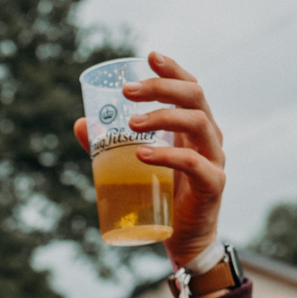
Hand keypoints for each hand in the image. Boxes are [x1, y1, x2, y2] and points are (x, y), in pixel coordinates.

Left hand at [72, 52, 223, 267]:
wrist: (185, 241)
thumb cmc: (163, 197)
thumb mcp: (137, 165)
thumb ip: (111, 145)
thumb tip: (82, 124)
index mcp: (195, 127)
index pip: (190, 87)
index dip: (173, 69)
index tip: (149, 56)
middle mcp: (209, 137)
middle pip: (195, 97)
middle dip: (161, 87)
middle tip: (128, 90)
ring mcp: (214, 159)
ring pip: (198, 123)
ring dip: (162, 117)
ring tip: (131, 124)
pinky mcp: (213, 185)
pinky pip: (194, 163)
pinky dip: (168, 155)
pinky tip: (143, 154)